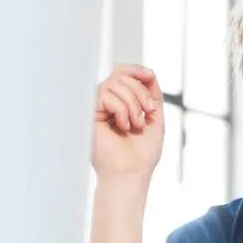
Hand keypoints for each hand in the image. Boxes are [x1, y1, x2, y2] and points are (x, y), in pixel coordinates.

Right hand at [92, 64, 163, 182]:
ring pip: (113, 82)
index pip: (122, 74)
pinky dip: (121, 109)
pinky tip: (123, 127)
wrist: (131, 172)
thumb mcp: (155, 118)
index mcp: (119, 104)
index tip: (150, 75)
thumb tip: (149, 73)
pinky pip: (105, 94)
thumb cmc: (142, 153)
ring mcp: (96, 109)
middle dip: (140, 91)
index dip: (136, 69)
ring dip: (133, 103)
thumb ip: (152, 95)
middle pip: (120, 75)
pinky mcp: (88, 114)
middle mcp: (105, 104)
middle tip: (149, 111)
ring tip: (137, 124)